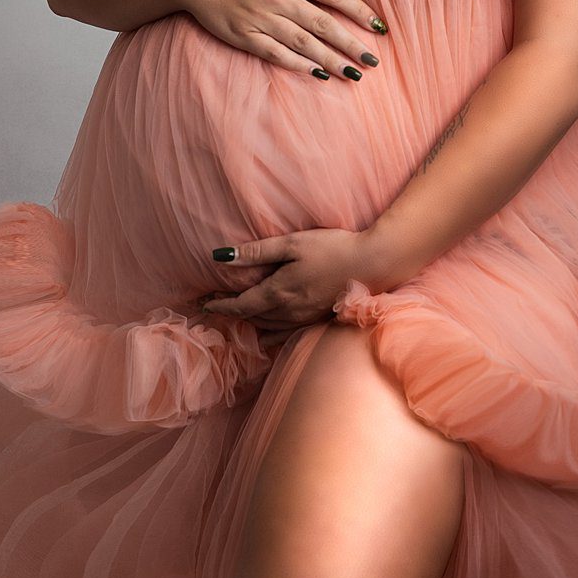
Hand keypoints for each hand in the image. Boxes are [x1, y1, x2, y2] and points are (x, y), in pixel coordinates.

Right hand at [175, 0, 387, 80]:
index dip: (359, 11)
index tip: (379, 27)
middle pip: (324, 24)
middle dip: (352, 44)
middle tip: (374, 60)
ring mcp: (261, 19)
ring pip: (304, 44)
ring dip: (331, 60)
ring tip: (352, 73)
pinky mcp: (245, 36)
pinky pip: (277, 54)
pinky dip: (298, 64)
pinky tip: (317, 73)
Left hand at [196, 227, 381, 329]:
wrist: (374, 264)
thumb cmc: (333, 248)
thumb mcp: (293, 244)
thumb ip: (257, 252)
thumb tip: (221, 257)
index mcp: (278, 292)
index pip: (240, 305)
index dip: (219, 305)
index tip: (203, 305)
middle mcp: (288, 312)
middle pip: (251, 318)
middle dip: (231, 313)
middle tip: (213, 308)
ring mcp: (304, 319)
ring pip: (267, 328)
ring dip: (249, 323)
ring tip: (236, 318)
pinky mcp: (317, 320)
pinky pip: (285, 334)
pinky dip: (270, 333)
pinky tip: (267, 332)